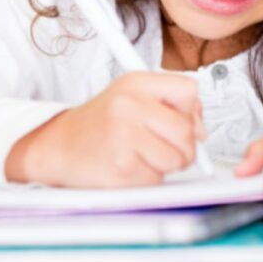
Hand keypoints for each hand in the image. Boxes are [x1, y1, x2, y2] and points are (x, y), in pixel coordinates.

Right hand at [5, 72, 205, 187]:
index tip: (178, 121)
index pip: (189, 90)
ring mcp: (124, 135)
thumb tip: (201, 130)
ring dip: (166, 165)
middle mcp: (129, 105)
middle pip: (187, 130)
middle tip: (164, 148)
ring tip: (142, 156)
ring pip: (177, 158)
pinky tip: (129, 166)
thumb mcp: (131, 97)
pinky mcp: (122, 166)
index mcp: (135, 83)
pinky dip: (148, 178)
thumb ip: (170, 105)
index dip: (191, 112)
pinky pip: (157, 178)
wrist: (60, 145)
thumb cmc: (100, 123)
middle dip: (184, 147)